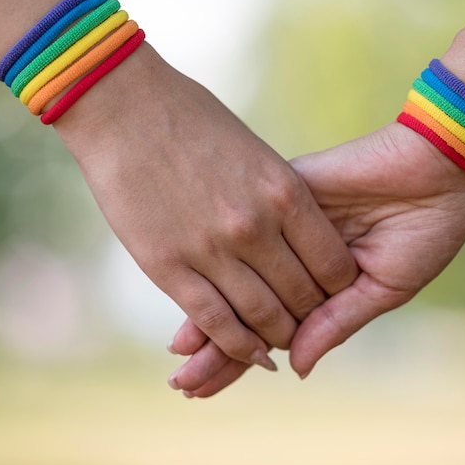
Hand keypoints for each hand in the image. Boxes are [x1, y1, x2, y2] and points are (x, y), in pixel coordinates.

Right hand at [54, 43, 357, 369]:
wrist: (125, 107)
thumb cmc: (194, 120)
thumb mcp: (255, 152)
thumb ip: (279, 196)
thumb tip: (297, 232)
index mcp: (285, 192)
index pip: (333, 264)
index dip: (338, 287)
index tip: (332, 294)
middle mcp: (256, 226)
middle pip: (303, 297)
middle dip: (311, 317)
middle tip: (308, 324)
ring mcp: (212, 249)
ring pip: (263, 317)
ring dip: (279, 337)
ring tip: (283, 343)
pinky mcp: (169, 266)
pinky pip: (216, 322)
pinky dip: (240, 347)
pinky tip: (253, 357)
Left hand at [167, 121, 464, 395]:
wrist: (439, 169)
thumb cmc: (426, 231)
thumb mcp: (385, 287)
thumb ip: (337, 322)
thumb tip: (293, 366)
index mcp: (323, 287)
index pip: (273, 329)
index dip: (240, 358)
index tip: (203, 388)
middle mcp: (296, 263)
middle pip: (247, 310)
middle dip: (216, 349)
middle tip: (183, 384)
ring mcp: (286, 232)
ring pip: (239, 277)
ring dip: (210, 316)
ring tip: (180, 359)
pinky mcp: (283, 195)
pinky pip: (248, 236)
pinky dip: (223, 268)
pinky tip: (196, 296)